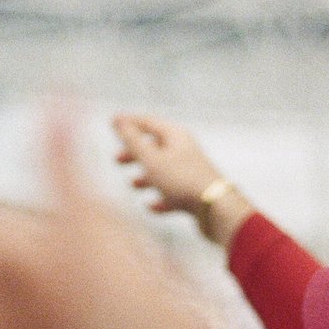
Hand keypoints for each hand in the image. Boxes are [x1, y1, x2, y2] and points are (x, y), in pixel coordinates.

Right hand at [110, 113, 253, 244]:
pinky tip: (152, 206)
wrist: (216, 208)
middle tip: (117, 160)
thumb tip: (118, 120)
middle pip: (155, 147)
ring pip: (164, 170)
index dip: (129, 122)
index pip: (148, 122)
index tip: (113, 122)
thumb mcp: (151, 159)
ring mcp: (190, 171)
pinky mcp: (195, 192)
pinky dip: (160, 197)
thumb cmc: (182, 179)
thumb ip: (133, 141)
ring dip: (146, 176)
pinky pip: (173, 192)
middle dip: (135, 153)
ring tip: (133, 184)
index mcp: (175, 136)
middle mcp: (184, 150)